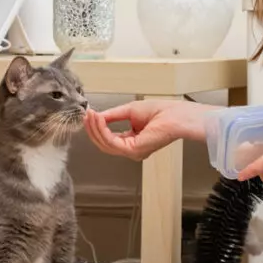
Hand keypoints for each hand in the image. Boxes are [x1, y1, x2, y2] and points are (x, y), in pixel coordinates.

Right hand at [85, 99, 211, 161]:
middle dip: (92, 129)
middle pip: (104, 144)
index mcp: (132, 142)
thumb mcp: (129, 110)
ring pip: (105, 144)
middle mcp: (131, 150)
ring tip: (90, 116)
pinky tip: (98, 119)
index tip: (89, 115)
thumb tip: (97, 116)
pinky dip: (102, 130)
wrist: (175, 115)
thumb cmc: (162, 112)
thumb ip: (112, 115)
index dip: (97, 127)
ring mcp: (132, 152)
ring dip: (95, 128)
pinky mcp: (133, 150)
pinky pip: (110, 141)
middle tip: (86, 115)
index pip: (109, 139)